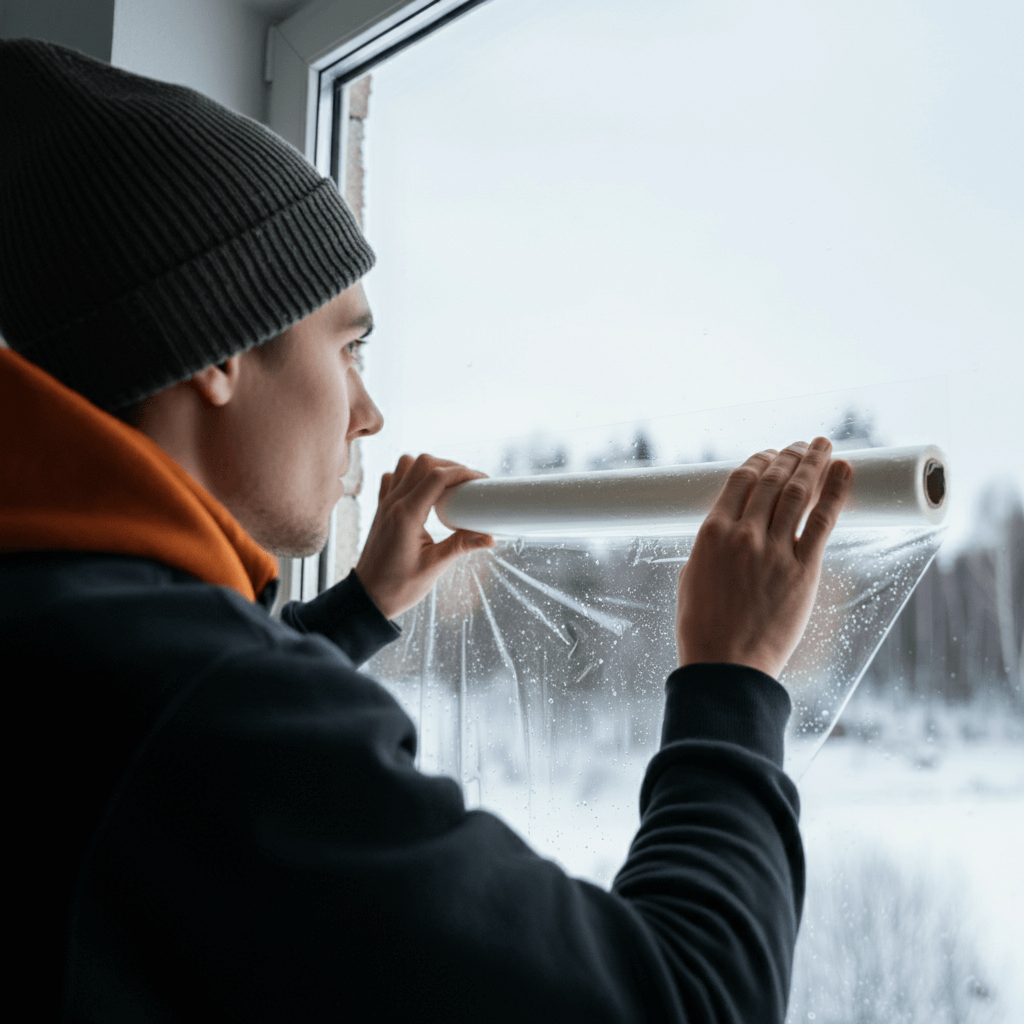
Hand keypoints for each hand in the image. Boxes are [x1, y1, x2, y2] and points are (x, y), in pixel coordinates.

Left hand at [355, 454, 492, 619]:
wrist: (368, 597)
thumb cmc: (398, 587)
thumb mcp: (434, 567)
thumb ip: (461, 546)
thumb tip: (489, 538)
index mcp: (407, 515)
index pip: (437, 477)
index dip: (463, 473)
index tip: (481, 481)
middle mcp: (393, 503)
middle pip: (423, 463)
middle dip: (450, 466)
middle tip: (469, 483)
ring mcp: (385, 504)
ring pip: (405, 464)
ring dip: (428, 467)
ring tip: (447, 484)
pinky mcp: (381, 509)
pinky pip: (391, 478)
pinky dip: (408, 475)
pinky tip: (422, 491)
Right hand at [676, 437, 852, 677]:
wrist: (726, 665)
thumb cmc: (703, 628)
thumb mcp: (692, 576)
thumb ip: (713, 547)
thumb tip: (731, 530)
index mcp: (711, 533)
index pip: (740, 480)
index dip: (758, 460)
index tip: (770, 454)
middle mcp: (744, 534)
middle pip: (772, 480)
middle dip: (790, 456)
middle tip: (803, 445)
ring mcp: (775, 551)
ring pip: (799, 492)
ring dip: (814, 463)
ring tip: (824, 446)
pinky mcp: (804, 570)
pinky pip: (824, 521)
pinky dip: (837, 492)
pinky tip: (845, 471)